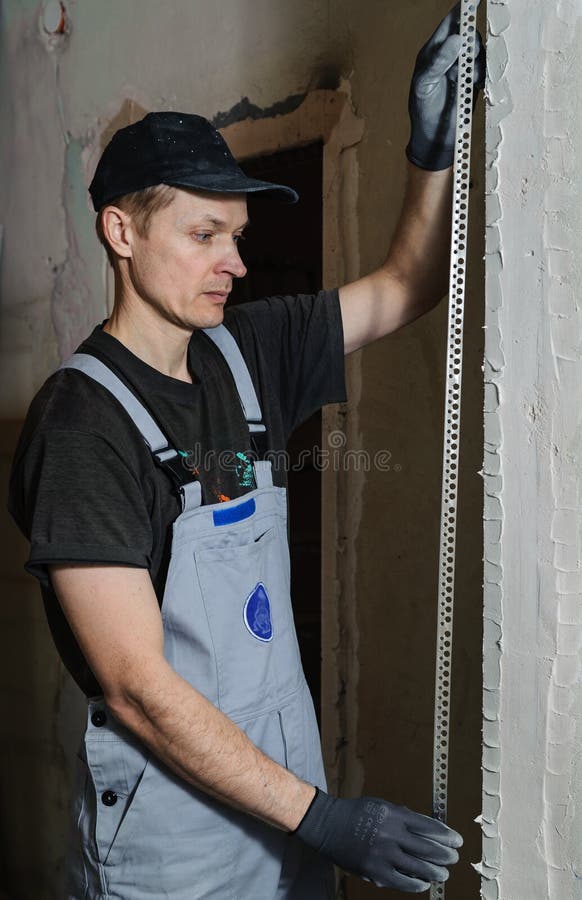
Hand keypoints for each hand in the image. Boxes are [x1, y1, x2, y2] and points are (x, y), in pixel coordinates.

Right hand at [294, 788, 462, 892]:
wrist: (328, 825)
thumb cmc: (356, 813)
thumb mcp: (382, 806)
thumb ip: (404, 817)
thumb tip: (428, 828)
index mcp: (395, 815)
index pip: (429, 827)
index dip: (446, 835)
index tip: (456, 840)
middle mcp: (392, 835)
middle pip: (428, 848)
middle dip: (446, 855)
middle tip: (454, 857)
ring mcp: (384, 855)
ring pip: (419, 867)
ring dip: (436, 872)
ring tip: (443, 873)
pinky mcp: (375, 872)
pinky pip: (403, 882)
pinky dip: (417, 884)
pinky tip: (423, 883)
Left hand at [406, 1, 485, 170]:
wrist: (436, 139)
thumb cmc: (423, 111)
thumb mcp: (424, 85)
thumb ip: (438, 61)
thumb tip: (456, 38)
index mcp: (434, 51)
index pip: (450, 23)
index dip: (463, 10)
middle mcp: (450, 56)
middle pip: (470, 35)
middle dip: (470, 46)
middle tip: (464, 64)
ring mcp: (464, 68)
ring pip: (480, 52)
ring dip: (476, 64)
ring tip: (465, 82)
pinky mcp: (475, 81)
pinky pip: (487, 69)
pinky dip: (484, 75)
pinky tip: (474, 87)